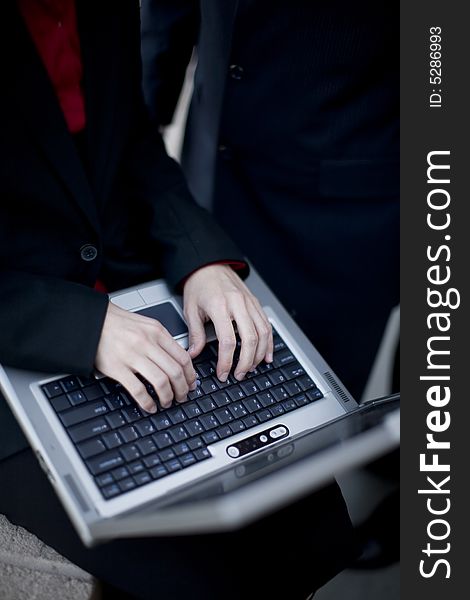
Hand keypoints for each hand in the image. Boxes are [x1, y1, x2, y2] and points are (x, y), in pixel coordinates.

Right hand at [95, 303, 195, 412]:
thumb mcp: (147, 325)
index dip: (191, 375)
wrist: (93, 321)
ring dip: (168, 397)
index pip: (183, 357)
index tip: (191, 384)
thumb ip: (163, 341)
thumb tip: (180, 361)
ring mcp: (132, 356)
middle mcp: (147, 343)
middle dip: (182, 389)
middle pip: (175, 372)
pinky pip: (138, 390)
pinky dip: (147, 402)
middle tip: (182, 397)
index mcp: (157, 332)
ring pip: (161, 382)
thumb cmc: (120, 324)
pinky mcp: (117, 368)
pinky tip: (150, 406)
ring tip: (167, 402)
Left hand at [183, 265, 273, 381]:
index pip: (228, 341)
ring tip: (251, 368)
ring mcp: (250, 303)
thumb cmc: (199, 285)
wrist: (209, 265)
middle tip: (239, 375)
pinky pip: (266, 325)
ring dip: (259, 355)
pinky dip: (268, 343)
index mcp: (220, 306)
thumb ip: (194, 334)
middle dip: (246, 362)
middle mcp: (238, 304)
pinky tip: (266, 355)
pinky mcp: (256, 303)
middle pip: (250, 339)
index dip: (227, 361)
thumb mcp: (191, 310)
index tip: (223, 373)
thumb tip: (193, 354)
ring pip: (263, 334)